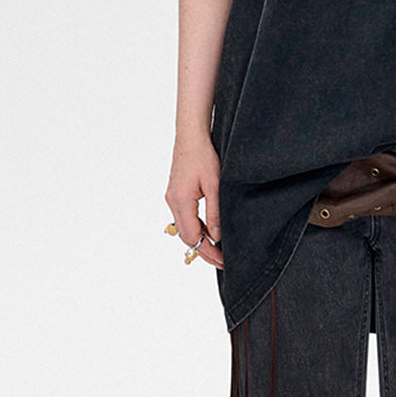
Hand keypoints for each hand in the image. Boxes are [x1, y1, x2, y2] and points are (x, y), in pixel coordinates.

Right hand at [165, 136, 224, 269]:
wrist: (191, 135)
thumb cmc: (202, 155)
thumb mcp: (215, 185)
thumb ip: (216, 212)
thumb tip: (217, 236)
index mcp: (181, 201)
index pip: (193, 237)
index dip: (208, 251)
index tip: (222, 260)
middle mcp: (173, 202)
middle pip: (186, 236)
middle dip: (204, 250)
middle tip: (221, 261)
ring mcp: (172, 197)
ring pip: (184, 227)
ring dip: (200, 238)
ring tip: (218, 248)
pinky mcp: (176, 193)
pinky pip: (184, 217)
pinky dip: (197, 226)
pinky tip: (209, 228)